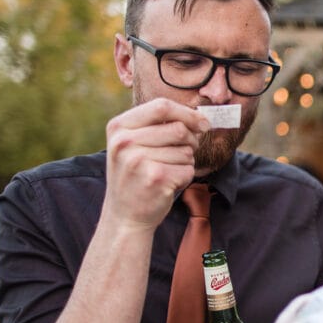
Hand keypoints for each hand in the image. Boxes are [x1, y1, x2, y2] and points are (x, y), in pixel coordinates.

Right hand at [102, 98, 209, 231]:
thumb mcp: (134, 144)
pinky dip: (185, 177)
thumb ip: (160, 126)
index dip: (188, 113)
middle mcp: (125, 142)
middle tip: (184, 154)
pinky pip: (188, 169)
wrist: (124, 216)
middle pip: (178, 129)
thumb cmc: (136, 176)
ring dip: (185, 162)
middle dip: (191, 141)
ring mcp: (138, 160)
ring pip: (186, 151)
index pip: (161, 106)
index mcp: (118, 127)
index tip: (203, 123)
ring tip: (166, 172)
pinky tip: (168, 184)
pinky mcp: (155, 179)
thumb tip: (202, 119)